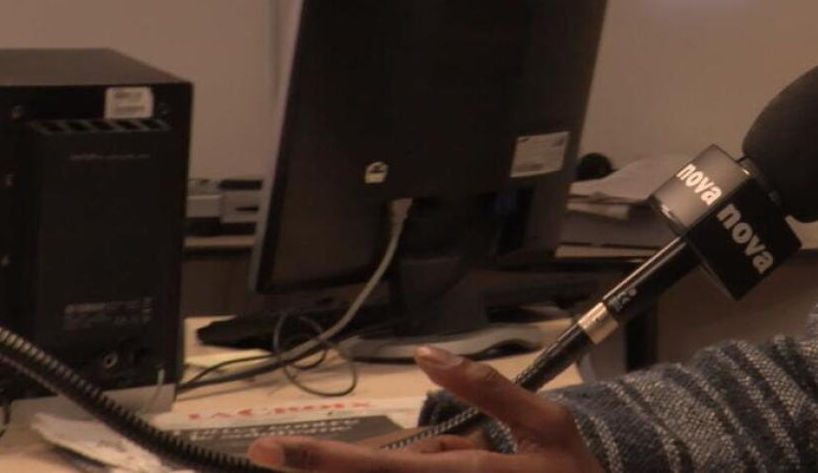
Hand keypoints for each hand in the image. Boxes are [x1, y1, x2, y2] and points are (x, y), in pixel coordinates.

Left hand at [246, 346, 602, 471]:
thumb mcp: (548, 424)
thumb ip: (487, 389)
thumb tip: (428, 355)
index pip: (379, 469)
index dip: (320, 461)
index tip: (268, 451)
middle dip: (333, 465)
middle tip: (287, 453)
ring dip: (405, 465)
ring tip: (463, 462)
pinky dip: (421, 468)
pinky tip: (472, 465)